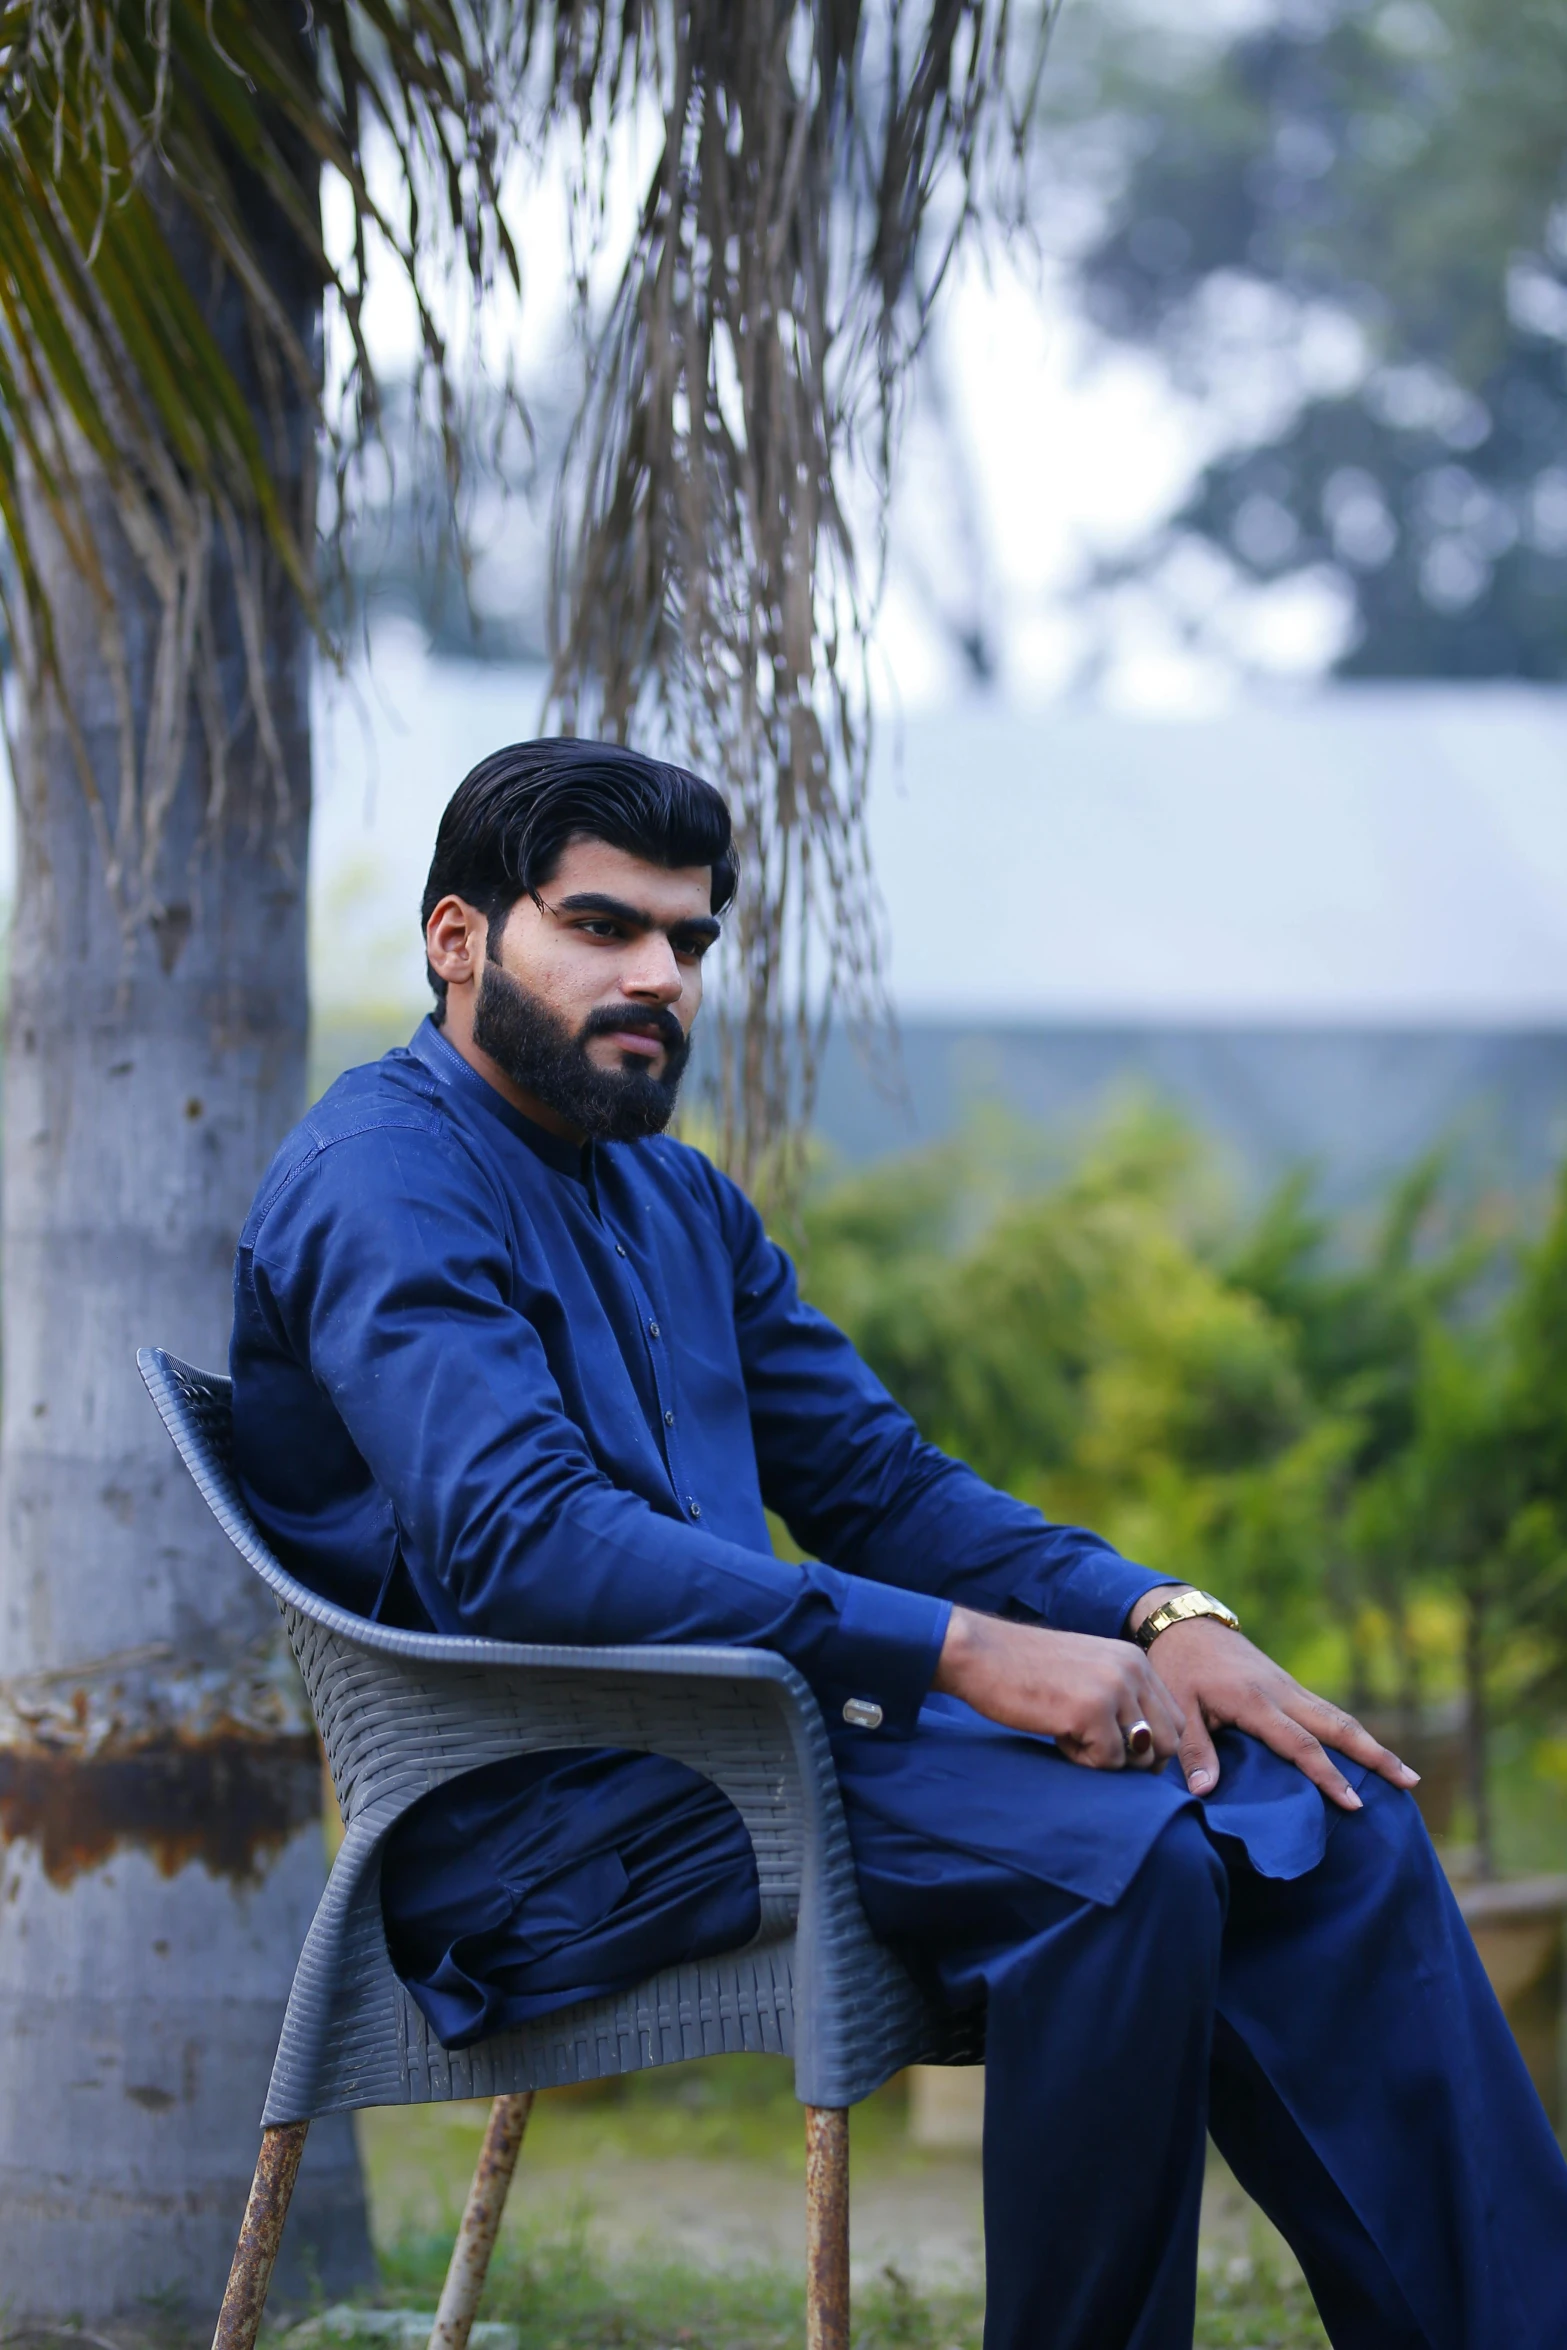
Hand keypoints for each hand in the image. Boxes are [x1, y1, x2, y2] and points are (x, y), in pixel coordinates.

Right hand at [933, 1606, 1185, 1770]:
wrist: (980, 1654)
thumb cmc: (1026, 1670)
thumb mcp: (1088, 1673)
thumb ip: (1122, 1699)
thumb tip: (1149, 1753)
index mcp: (1134, 1659)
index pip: (1174, 1720)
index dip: (1150, 1747)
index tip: (1113, 1748)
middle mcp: (1133, 1670)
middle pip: (1169, 1743)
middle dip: (1136, 1761)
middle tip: (1093, 1748)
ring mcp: (1114, 1689)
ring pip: (1141, 1756)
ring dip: (1108, 1760)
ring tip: (1072, 1736)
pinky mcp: (1091, 1711)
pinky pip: (1106, 1762)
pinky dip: (1081, 1759)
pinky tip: (1056, 1733)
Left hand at [1127, 1594, 1420, 1811]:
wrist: (1187, 1623)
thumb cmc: (1177, 1667)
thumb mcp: (1178, 1706)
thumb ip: (1194, 1748)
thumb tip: (1205, 1793)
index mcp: (1255, 1701)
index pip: (1300, 1745)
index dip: (1327, 1776)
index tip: (1353, 1804)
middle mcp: (1282, 1693)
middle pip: (1338, 1726)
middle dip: (1375, 1756)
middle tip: (1411, 1783)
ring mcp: (1290, 1688)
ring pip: (1339, 1717)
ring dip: (1372, 1745)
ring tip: (1405, 1775)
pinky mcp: (1289, 1686)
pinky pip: (1327, 1712)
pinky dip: (1352, 1734)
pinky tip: (1366, 1753)